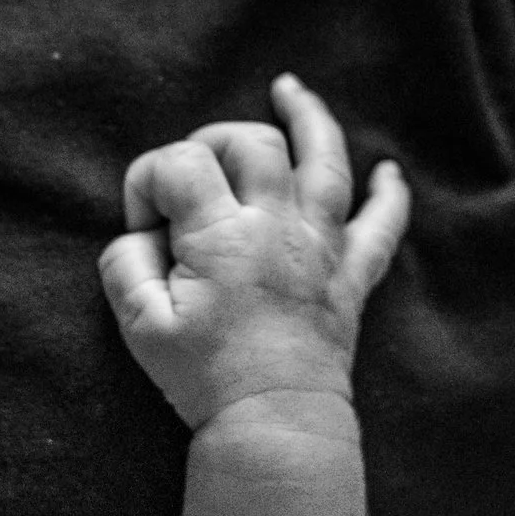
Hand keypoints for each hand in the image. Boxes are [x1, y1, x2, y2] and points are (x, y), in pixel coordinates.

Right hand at [101, 76, 408, 430]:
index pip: (179, 163)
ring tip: (290, 91)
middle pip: (251, 142)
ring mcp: (320, 247)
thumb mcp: (138, 325)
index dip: (148, 181)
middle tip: (189, 180)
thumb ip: (125, 264)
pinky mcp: (349, 277)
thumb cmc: (203, 378)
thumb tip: (140, 233)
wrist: (274, 425)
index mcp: (222, 236)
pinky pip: (380, 227)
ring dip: (309, 119)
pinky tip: (389, 172)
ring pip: (324, 160)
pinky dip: (389, 196)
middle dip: (211, 142)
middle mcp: (278, 226)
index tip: (141, 225)